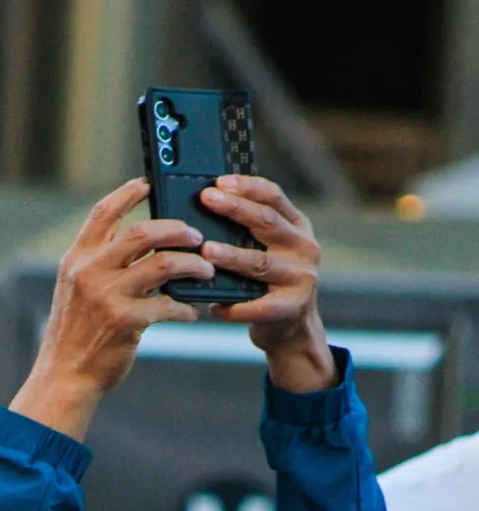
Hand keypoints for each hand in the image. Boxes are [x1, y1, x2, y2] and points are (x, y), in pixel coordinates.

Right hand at [11, 177, 211, 440]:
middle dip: (177, 230)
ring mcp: (107, 296)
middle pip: (142, 232)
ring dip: (192, 265)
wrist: (64, 377)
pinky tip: (192, 312)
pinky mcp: (125, 321)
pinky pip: (168, 305)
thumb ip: (98, 264)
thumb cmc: (75, 334)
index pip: (103, 212)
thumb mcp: (75, 290)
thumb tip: (141, 241)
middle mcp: (89, 272)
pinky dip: (185, 308)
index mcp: (76, 259)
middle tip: (197, 236)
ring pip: (163, 264)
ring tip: (205, 270)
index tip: (149, 184)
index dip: (129, 193)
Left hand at [199, 176, 337, 392]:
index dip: (247, 187)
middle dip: (235, 209)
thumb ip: (250, 230)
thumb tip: (206, 205)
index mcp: (297, 227)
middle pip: (266, 222)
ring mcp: (301, 278)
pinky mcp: (292, 308)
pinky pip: (258, 306)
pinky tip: (213, 305)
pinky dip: (234, 307)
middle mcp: (304, 248)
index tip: (219, 181)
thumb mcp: (270, 248)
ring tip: (206, 251)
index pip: (274, 196)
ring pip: (260, 263)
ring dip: (232, 256)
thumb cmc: (269, 283)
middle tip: (207, 199)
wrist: (292, 329)